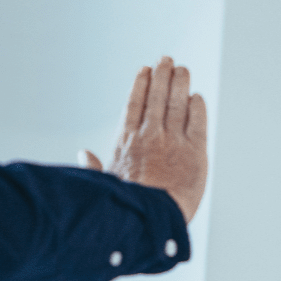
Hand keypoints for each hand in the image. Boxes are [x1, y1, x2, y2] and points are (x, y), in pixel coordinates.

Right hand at [83, 57, 207, 221]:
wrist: (152, 220)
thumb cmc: (126, 206)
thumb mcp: (105, 183)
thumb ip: (95, 166)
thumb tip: (83, 154)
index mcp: (126, 140)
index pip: (134, 103)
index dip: (140, 84)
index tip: (144, 70)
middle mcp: (149, 135)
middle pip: (157, 96)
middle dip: (162, 75)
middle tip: (166, 60)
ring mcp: (173, 141)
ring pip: (177, 102)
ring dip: (180, 82)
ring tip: (182, 70)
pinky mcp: (195, 151)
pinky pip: (198, 121)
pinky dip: (197, 106)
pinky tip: (196, 98)